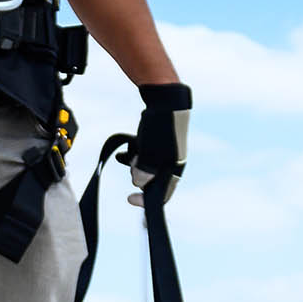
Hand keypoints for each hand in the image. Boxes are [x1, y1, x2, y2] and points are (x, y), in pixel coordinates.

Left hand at [126, 83, 190, 206]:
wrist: (166, 100)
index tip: (129, 198)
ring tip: (129, 154)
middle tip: (133, 164)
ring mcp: (164, 152)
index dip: (146, 200)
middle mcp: (171, 163)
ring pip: (147, 168)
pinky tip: (127, 150)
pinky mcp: (158, 143)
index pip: (163, 194)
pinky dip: (135, 155)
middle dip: (139, 177)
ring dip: (135, 165)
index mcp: (175, 168)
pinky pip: (145, 156)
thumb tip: (139, 182)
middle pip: (153, 181)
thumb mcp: (150, 153)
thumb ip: (145, 172)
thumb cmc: (160, 128)